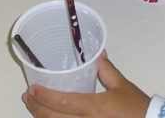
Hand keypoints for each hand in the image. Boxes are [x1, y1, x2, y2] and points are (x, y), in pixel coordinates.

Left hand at [23, 52, 150, 117]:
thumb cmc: (135, 107)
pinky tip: (50, 117)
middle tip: (29, 96)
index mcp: (94, 108)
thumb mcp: (122, 86)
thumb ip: (107, 70)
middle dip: (36, 107)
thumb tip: (99, 53)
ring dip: (41, 117)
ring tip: (35, 106)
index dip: (43, 96)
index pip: (61, 103)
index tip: (33, 88)